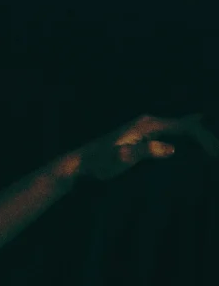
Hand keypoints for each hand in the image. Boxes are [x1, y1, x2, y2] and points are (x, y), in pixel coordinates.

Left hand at [69, 113, 218, 180]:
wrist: (81, 163)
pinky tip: (191, 133)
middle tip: (216, 151)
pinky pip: (170, 131)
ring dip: (196, 135)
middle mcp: (148, 122)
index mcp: (148, 125)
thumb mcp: (122, 159)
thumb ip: (145, 151)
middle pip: (184, 125)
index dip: (202, 138)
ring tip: (212, 145)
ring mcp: (145, 127)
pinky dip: (185, 134)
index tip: (214, 153)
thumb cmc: (99, 163)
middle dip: (203, 136)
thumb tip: (172, 148)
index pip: (184, 127)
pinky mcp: (141, 135)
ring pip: (179, 127)